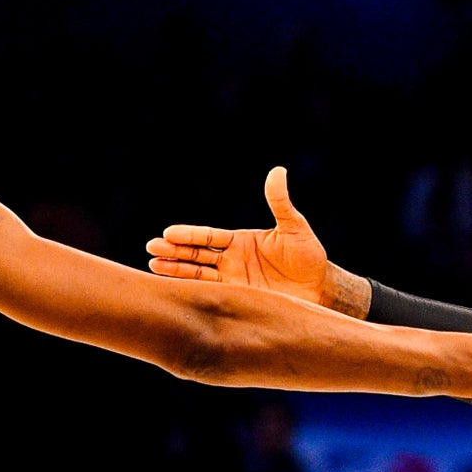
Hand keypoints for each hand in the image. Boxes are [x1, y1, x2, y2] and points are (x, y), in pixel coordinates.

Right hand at [148, 166, 335, 305]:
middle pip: (196, 254)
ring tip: (152, 265)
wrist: (319, 289)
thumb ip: (280, 203)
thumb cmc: (309, 256)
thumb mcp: (294, 227)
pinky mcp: (238, 300)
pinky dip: (192, 292)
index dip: (189, 235)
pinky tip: (172, 291)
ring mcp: (232, 281)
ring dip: (175, 270)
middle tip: (151, 248)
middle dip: (174, 251)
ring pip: (197, 274)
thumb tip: (277, 171)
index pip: (208, 236)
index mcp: (240, 241)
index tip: (168, 233)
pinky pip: (211, 294)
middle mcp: (231, 260)